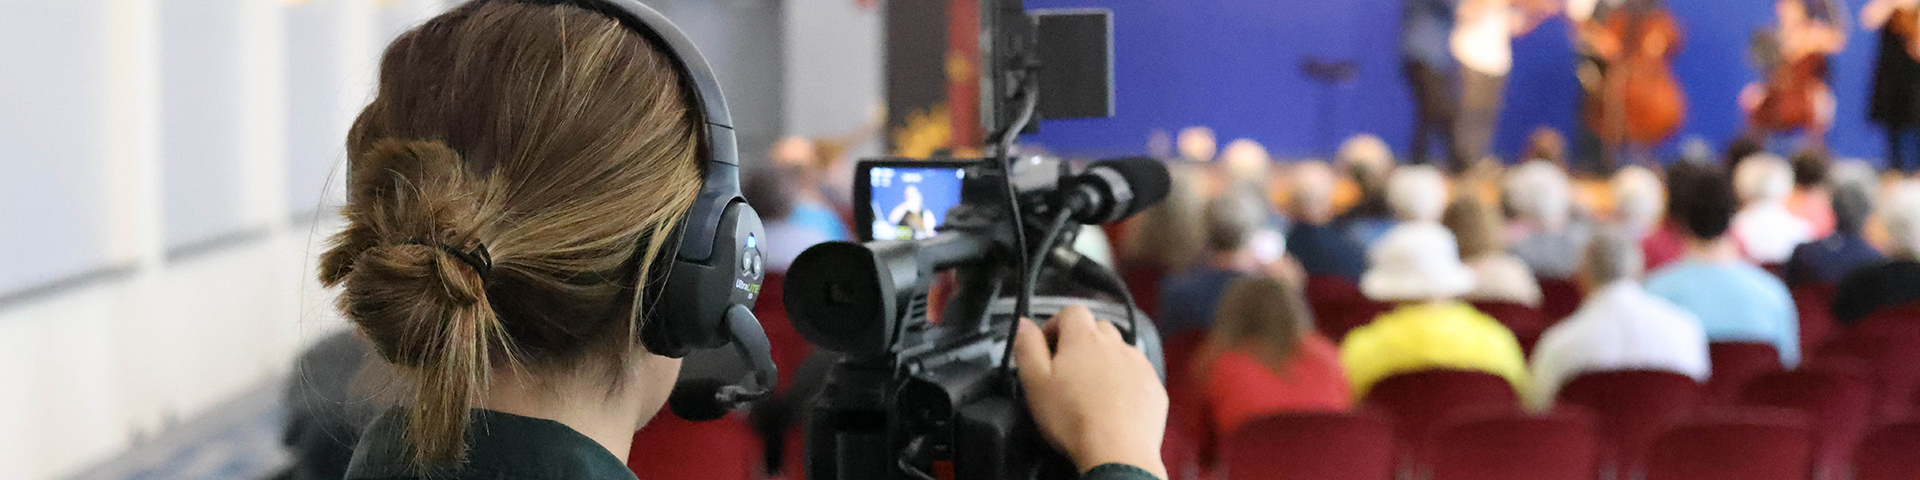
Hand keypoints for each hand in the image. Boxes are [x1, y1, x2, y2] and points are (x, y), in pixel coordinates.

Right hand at [1013, 305, 1168, 478]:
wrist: (1117, 452)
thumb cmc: (1074, 421)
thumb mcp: (1035, 382)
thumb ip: (1027, 346)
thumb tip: (1024, 325)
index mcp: (1084, 339)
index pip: (1071, 311)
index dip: (1055, 325)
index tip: (1047, 346)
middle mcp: (1115, 345)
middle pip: (1097, 329)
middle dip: (1080, 343)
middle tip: (1066, 371)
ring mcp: (1138, 365)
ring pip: (1118, 352)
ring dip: (1104, 363)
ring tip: (1089, 392)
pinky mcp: (1153, 387)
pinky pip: (1136, 375)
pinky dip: (1124, 384)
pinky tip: (1111, 405)